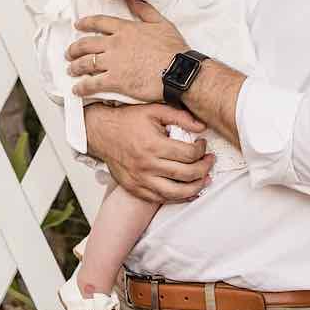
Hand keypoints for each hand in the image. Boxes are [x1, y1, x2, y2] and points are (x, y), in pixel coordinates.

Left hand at [67, 0, 188, 102]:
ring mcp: (113, 62)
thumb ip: (144, 10)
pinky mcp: (115, 80)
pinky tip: (78, 89)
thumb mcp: (161, 23)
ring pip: (86, 63)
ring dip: (75, 67)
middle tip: (70, 53)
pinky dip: (82, 87)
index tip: (78, 25)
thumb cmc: (173, 49)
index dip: (86, 23)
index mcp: (125, 29)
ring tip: (71, 70)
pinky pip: (92, 83)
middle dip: (75, 48)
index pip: (99, 22)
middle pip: (87, 44)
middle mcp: (115, 44)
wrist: (178, 71)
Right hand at [85, 103, 212, 202]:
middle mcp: (147, 165)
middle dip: (204, 169)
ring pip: (176, 193)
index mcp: (153, 145)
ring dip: (195, 188)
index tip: (203, 145)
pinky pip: (160, 199)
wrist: (100, 132)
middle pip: (186, 175)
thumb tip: (202, 127)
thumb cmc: (127, 120)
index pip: (189, 154)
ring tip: (204, 179)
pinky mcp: (135, 189)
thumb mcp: (154, 111)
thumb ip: (180, 117)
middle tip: (209, 161)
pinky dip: (177, 198)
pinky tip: (188, 191)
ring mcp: (140, 180)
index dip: (202, 150)